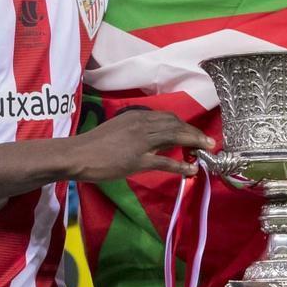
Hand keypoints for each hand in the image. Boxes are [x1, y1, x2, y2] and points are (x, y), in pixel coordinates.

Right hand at [72, 109, 213, 181]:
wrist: (78, 154)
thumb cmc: (95, 144)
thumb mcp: (119, 129)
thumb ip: (136, 130)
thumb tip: (151, 138)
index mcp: (137, 116)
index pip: (168, 117)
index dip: (185, 125)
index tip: (194, 132)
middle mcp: (142, 124)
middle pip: (176, 125)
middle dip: (194, 133)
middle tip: (208, 142)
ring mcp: (141, 142)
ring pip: (175, 138)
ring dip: (194, 143)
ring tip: (206, 151)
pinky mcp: (138, 160)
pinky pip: (165, 162)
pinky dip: (181, 166)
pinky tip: (191, 170)